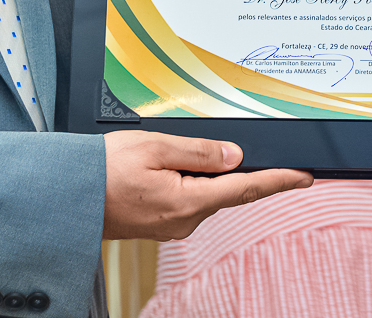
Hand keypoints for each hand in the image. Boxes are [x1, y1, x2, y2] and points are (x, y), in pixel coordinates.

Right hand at [102, 130, 312, 240]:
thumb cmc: (103, 171)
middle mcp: (184, 222)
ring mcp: (171, 226)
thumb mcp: (155, 147)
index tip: (305, 176)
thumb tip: (235, 156)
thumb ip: (199, 151)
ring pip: (205, 193)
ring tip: (176, 152)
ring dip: (204, 173)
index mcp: (188, 203)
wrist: (66, 196)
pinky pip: (187, 199)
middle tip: (231, 144)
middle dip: (233, 168)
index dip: (280, 181)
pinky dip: (189, 181)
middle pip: (225, 190)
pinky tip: (171, 167)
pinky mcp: (159, 224)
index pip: (246, 189)